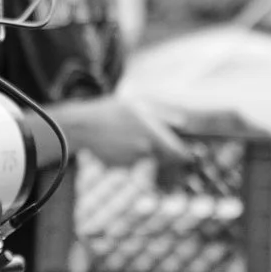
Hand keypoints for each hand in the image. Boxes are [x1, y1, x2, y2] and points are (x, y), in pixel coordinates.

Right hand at [49, 97, 194, 168]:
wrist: (82, 126)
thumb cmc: (111, 110)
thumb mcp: (140, 105)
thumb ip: (165, 115)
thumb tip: (183, 124)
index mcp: (153, 136)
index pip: (179, 154)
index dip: (185, 155)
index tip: (188, 155)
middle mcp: (145, 152)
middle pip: (162, 157)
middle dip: (160, 150)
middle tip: (146, 137)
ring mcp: (131, 161)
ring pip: (144, 159)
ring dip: (141, 151)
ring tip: (124, 135)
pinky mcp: (118, 167)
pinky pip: (129, 162)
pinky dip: (125, 155)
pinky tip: (114, 142)